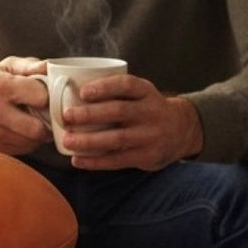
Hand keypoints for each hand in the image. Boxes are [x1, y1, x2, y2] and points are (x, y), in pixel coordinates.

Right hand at [0, 56, 51, 154]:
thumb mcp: (9, 66)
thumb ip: (32, 66)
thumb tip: (53, 69)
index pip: (41, 98)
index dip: (47, 96)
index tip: (43, 95)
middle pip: (37, 128)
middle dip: (46, 121)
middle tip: (44, 113)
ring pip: (31, 142)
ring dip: (38, 133)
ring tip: (31, 120)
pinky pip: (22, 149)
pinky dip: (27, 141)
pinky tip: (21, 129)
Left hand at [59, 74, 203, 170]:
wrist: (181, 130)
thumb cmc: (145, 108)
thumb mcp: (139, 93)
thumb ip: (114, 91)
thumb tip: (69, 89)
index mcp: (146, 91)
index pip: (126, 85)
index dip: (104, 87)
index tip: (82, 92)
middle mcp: (151, 112)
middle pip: (119, 111)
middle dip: (90, 114)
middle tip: (66, 116)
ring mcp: (150, 135)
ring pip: (117, 138)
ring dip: (89, 141)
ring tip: (67, 140)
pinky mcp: (147, 156)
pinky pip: (118, 160)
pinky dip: (96, 162)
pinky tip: (77, 160)